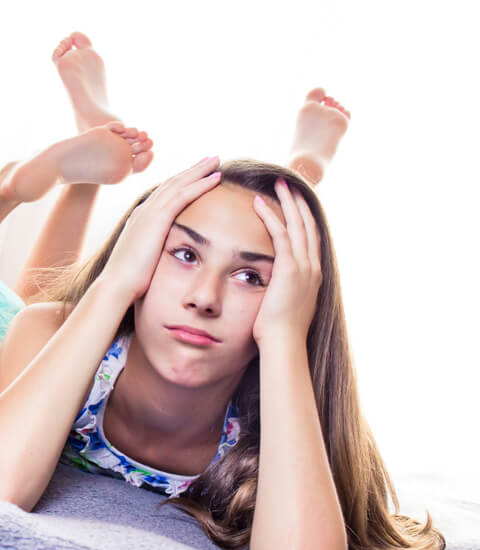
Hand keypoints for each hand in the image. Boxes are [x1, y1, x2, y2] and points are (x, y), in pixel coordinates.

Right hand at [100, 155, 222, 301]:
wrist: (116, 284)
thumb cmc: (129, 282)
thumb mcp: (143, 263)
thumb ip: (154, 254)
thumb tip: (163, 261)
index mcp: (140, 220)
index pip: (163, 195)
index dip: (181, 183)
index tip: (196, 175)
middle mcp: (143, 211)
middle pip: (172, 184)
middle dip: (191, 170)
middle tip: (210, 159)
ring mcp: (149, 213)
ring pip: (179, 184)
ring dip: (199, 170)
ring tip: (215, 160)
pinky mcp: (158, 218)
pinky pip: (183, 195)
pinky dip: (200, 184)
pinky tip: (215, 177)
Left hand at [251, 179, 322, 346]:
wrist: (284, 344)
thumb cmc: (279, 333)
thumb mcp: (284, 306)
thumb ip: (281, 291)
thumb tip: (271, 289)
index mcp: (313, 275)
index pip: (310, 238)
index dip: (305, 217)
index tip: (297, 201)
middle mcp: (313, 266)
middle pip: (308, 225)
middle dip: (299, 202)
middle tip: (289, 183)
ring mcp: (304, 266)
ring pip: (297, 224)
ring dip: (287, 201)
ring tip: (277, 183)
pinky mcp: (290, 268)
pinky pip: (280, 234)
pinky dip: (270, 216)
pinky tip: (258, 202)